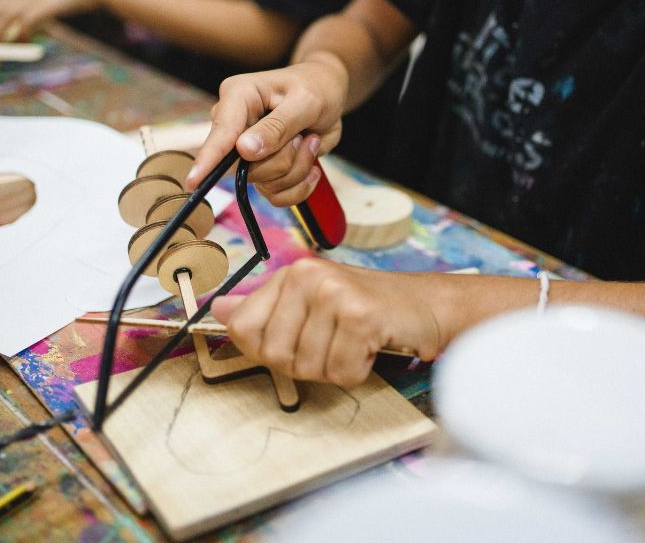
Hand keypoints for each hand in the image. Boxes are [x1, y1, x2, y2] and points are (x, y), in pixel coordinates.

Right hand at [187, 56, 348, 205]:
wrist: (328, 94)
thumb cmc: (315, 88)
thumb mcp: (305, 102)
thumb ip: (277, 126)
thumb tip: (243, 150)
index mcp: (237, 96)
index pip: (221, 132)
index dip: (208, 158)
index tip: (194, 180)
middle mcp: (235, 126)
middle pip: (246, 166)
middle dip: (284, 159)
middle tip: (304, 137)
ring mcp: (246, 152)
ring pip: (265, 183)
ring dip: (297, 169)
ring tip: (309, 140)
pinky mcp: (262, 170)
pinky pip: (276, 195)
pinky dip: (300, 185)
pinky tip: (312, 165)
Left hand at [210, 259, 443, 385]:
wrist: (426, 305)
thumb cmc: (370, 308)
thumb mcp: (312, 302)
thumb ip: (266, 308)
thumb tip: (218, 310)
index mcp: (291, 273)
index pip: (243, 329)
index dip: (267, 350)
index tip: (299, 342)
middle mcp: (308, 276)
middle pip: (273, 354)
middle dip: (306, 363)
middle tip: (335, 343)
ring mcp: (334, 294)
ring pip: (308, 367)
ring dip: (335, 367)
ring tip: (355, 342)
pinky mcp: (360, 316)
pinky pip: (341, 372)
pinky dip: (358, 370)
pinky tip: (370, 346)